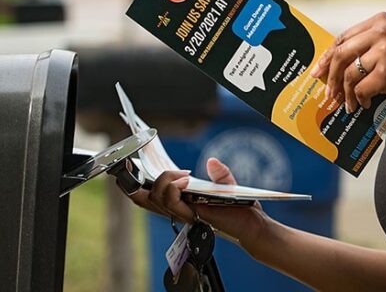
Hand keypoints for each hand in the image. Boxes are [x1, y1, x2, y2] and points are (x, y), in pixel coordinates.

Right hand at [122, 157, 267, 244]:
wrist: (251, 223)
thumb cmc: (238, 207)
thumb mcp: (227, 185)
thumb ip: (219, 172)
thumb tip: (211, 161)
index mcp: (179, 200)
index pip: (148, 194)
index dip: (134, 182)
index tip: (135, 163)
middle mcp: (176, 208)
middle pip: (142, 198)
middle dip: (136, 182)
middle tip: (146, 167)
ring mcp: (182, 213)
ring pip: (155, 198)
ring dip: (164, 180)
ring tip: (181, 175)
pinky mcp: (191, 215)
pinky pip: (171, 203)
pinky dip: (174, 188)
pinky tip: (185, 180)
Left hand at [311, 12, 385, 112]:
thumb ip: (369, 46)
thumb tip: (335, 64)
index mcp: (381, 21)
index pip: (343, 37)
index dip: (327, 56)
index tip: (318, 71)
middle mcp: (381, 32)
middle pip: (341, 54)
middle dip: (330, 77)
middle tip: (328, 93)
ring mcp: (384, 52)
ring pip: (349, 75)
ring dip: (345, 94)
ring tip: (348, 104)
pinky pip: (361, 90)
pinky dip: (359, 100)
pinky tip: (365, 105)